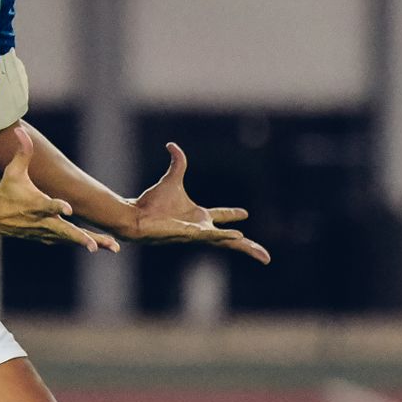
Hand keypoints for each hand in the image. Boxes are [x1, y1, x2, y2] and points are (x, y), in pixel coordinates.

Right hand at [0, 127, 119, 253]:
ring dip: (90, 242)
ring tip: (113, 246)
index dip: (57, 206)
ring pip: (70, 239)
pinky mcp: (46, 237)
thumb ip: (22, 152)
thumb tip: (20, 129)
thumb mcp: (13, 171)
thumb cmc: (6, 189)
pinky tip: (101, 244)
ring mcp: (45, 231)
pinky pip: (67, 241)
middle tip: (94, 245)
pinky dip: (82, 242)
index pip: (47, 205)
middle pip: (63, 231)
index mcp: (35, 204)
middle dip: (79, 238)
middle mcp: (41, 220)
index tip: (68, 208)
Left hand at [129, 142, 269, 263]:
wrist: (136, 215)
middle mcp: (199, 228)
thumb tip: (172, 145)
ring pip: (225, 242)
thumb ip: (177, 163)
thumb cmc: (151, 204)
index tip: (245, 213)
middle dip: (248, 247)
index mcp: (198, 217)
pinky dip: (224, 235)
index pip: (221, 217)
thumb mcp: (171, 178)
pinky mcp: (189, 234)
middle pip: (230, 239)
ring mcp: (195, 234)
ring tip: (259, 253)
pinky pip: (210, 235)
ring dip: (242, 246)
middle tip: (265, 257)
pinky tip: (238, 236)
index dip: (232, 215)